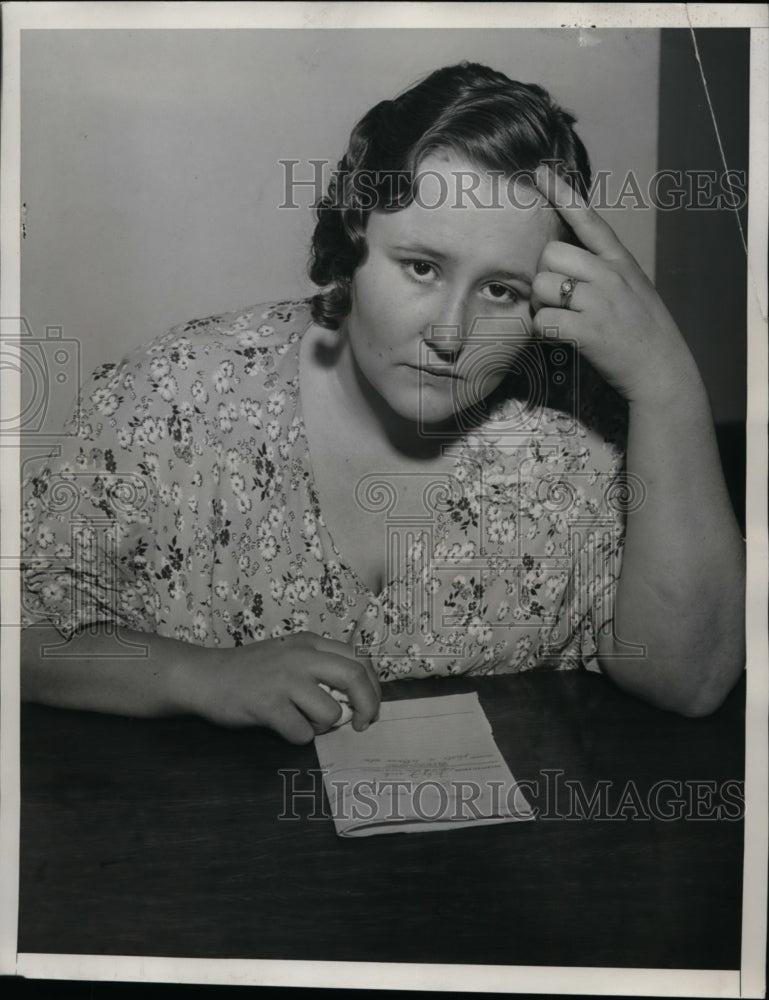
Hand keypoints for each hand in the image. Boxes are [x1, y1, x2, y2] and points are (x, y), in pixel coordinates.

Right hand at [177, 632, 380, 742]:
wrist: (205, 676)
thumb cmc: (251, 670)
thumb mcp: (290, 655)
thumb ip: (320, 667)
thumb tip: (357, 695)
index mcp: (310, 642)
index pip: (359, 659)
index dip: (373, 686)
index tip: (369, 705)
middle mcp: (301, 656)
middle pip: (355, 678)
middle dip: (367, 706)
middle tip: (361, 724)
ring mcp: (284, 680)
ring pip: (330, 713)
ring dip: (322, 726)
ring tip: (302, 720)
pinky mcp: (267, 704)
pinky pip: (301, 733)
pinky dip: (296, 736)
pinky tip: (281, 725)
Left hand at [530, 165, 702, 407]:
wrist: (661, 370)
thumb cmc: (642, 331)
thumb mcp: (633, 287)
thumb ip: (604, 270)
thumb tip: (564, 260)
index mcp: (620, 261)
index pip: (589, 219)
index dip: (562, 194)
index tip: (540, 171)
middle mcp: (609, 275)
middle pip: (549, 255)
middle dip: (544, 278)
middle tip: (558, 301)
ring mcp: (598, 302)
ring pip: (540, 287)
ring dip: (540, 306)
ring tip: (561, 320)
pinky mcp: (586, 330)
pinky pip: (542, 320)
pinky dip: (544, 332)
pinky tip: (561, 338)